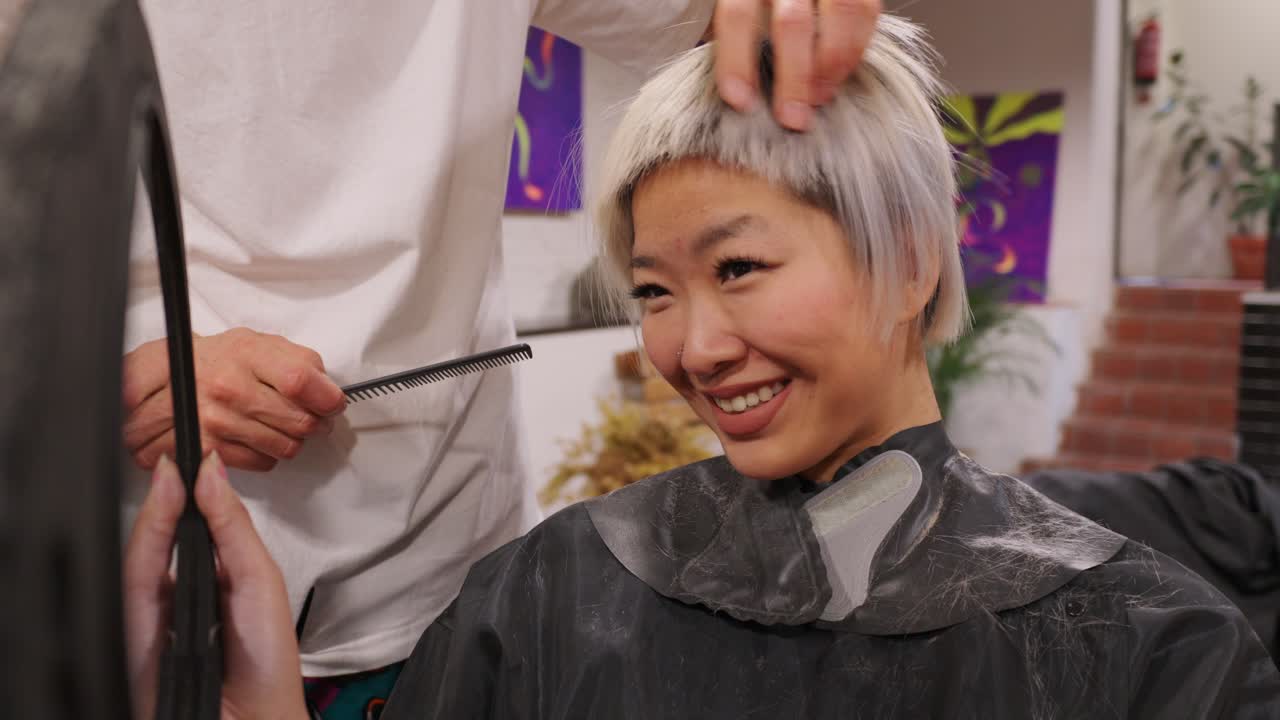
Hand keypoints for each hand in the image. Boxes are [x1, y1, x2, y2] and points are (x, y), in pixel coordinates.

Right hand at [123, 328, 346, 471]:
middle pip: (300, 421)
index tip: (333, 403)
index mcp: (246, 354)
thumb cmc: (224, 360)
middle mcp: (228, 387)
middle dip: (316, 422)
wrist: (174, 373)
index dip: (327, 398)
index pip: (301, 381)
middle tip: (311, 417)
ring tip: (281, 423)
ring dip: (293, 439)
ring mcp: (215, 420)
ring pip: (285, 446)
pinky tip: (259, 435)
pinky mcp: (206, 447)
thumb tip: (331, 393)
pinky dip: (268, 453)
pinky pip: (262, 462)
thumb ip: (302, 362)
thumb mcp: (262, 344)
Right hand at [125, 453, 307, 719]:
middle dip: (163, 499)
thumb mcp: (258, 580)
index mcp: (206, 582)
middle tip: (173, 461)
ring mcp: (154, 621)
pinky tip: (157, 529)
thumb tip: (212, 473)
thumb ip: (233, 528)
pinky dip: (144, 560)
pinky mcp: (136, 642)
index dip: (183, 494)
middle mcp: (175, 599)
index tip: (187, 456)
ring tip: (169, 482)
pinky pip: (133, 595)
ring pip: (140, 562)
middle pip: (159, 542)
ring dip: (153, 520)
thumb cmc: (267, 663)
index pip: (186, 531)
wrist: (258, 718)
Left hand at [712, 0, 881, 130]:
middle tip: (792, 118)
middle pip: (792, 22)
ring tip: (820, 97)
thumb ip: (728, 37)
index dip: (737, 60)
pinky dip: (855, 50)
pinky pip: (867, 12)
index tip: (740, 101)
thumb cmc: (756, 5)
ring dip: (832, 65)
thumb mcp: (732, 12)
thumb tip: (727, 88)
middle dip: (794, 76)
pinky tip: (839, 75)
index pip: (737, 14)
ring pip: (841, 13)